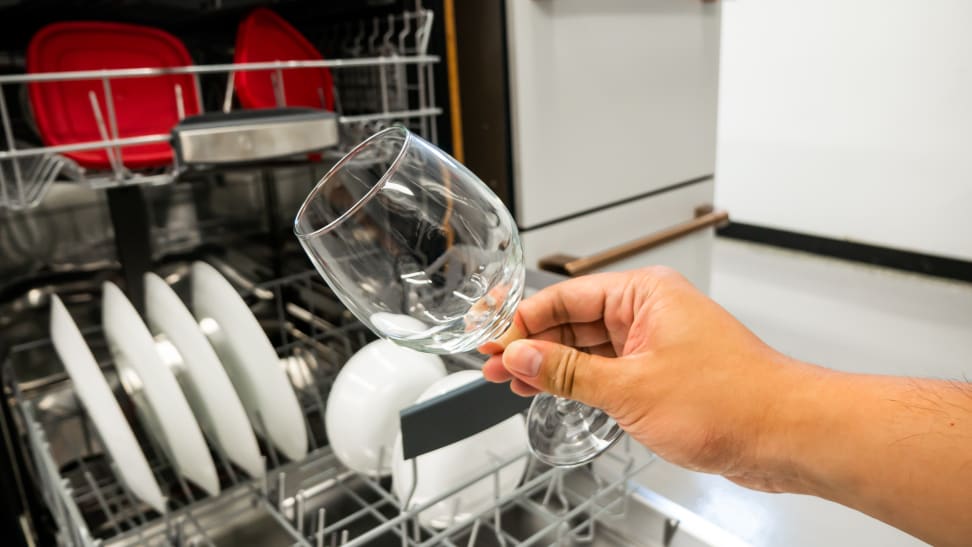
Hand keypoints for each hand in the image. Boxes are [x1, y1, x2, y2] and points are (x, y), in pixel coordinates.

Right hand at [481, 267, 813, 490]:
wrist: (786, 435)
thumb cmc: (733, 400)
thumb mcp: (630, 388)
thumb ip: (568, 373)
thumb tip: (521, 358)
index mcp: (645, 293)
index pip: (565, 297)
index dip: (522, 321)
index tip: (492, 340)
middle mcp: (650, 312)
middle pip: (574, 320)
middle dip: (531, 345)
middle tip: (492, 364)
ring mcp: (657, 343)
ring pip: (589, 348)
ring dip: (551, 366)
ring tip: (510, 382)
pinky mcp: (663, 373)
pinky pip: (609, 370)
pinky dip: (580, 382)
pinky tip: (552, 392)